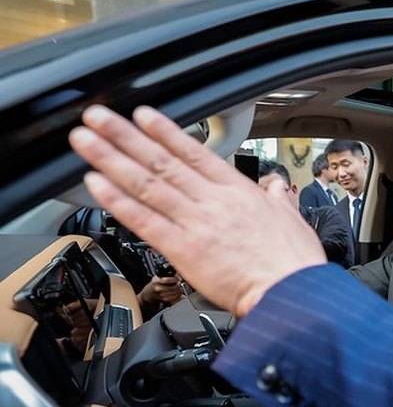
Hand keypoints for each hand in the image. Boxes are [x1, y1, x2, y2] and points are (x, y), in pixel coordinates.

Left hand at [69, 105, 326, 314]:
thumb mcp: (291, 218)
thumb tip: (276, 186)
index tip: (142, 114)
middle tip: (98, 117)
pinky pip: (144, 220)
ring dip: (111, 160)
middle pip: (161, 161)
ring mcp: (195, 223)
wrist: (291, 292)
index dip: (164, 131)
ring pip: (146, 184)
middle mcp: (212, 201)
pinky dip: (117, 201)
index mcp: (238, 191)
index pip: (194, 153)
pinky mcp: (184, 249)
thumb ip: (277, 198)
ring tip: (86, 142)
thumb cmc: (293, 261)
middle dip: (125, 136)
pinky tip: (96, 185)